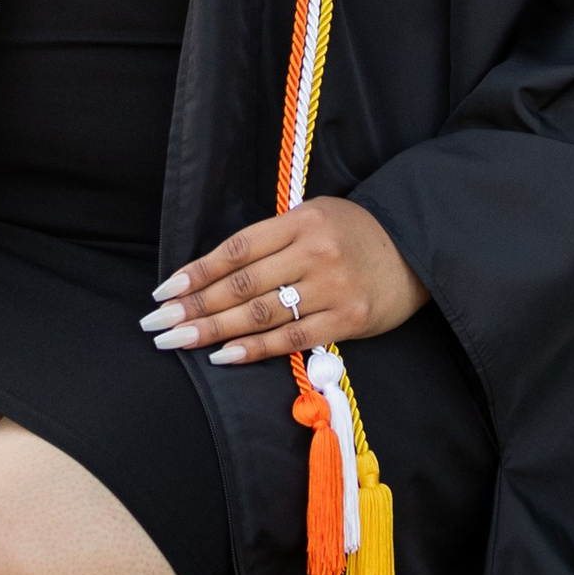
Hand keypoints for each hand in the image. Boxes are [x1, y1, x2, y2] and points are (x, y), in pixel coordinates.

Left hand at [142, 196, 426, 365]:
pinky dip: (255, 349)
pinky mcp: (348, 319)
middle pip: (242, 285)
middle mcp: (314, 252)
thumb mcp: (314, 218)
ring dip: (213, 331)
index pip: (236, 250)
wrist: (417, 250)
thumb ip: (272, 241)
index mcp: (301, 221)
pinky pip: (293, 338)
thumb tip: (212, 275)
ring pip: (261, 314)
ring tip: (178, 341)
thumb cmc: (354, 234)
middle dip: (194, 307)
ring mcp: (332, 287)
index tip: (164, 293)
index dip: (196, 273)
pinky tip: (223, 356)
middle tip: (157, 325)